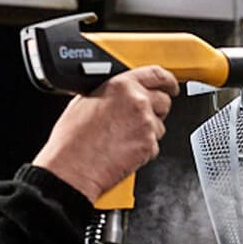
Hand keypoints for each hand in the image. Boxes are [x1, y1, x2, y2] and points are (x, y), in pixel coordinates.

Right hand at [33, 66, 179, 201]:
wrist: (72, 168)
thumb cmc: (71, 141)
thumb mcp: (84, 101)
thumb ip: (108, 92)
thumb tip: (117, 95)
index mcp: (121, 86)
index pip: (156, 74)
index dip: (168, 81)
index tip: (170, 85)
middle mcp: (137, 102)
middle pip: (164, 101)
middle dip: (156, 109)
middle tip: (141, 119)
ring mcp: (145, 125)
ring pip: (160, 126)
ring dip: (148, 132)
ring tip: (125, 139)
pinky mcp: (148, 146)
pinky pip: (154, 146)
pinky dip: (143, 149)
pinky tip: (124, 151)